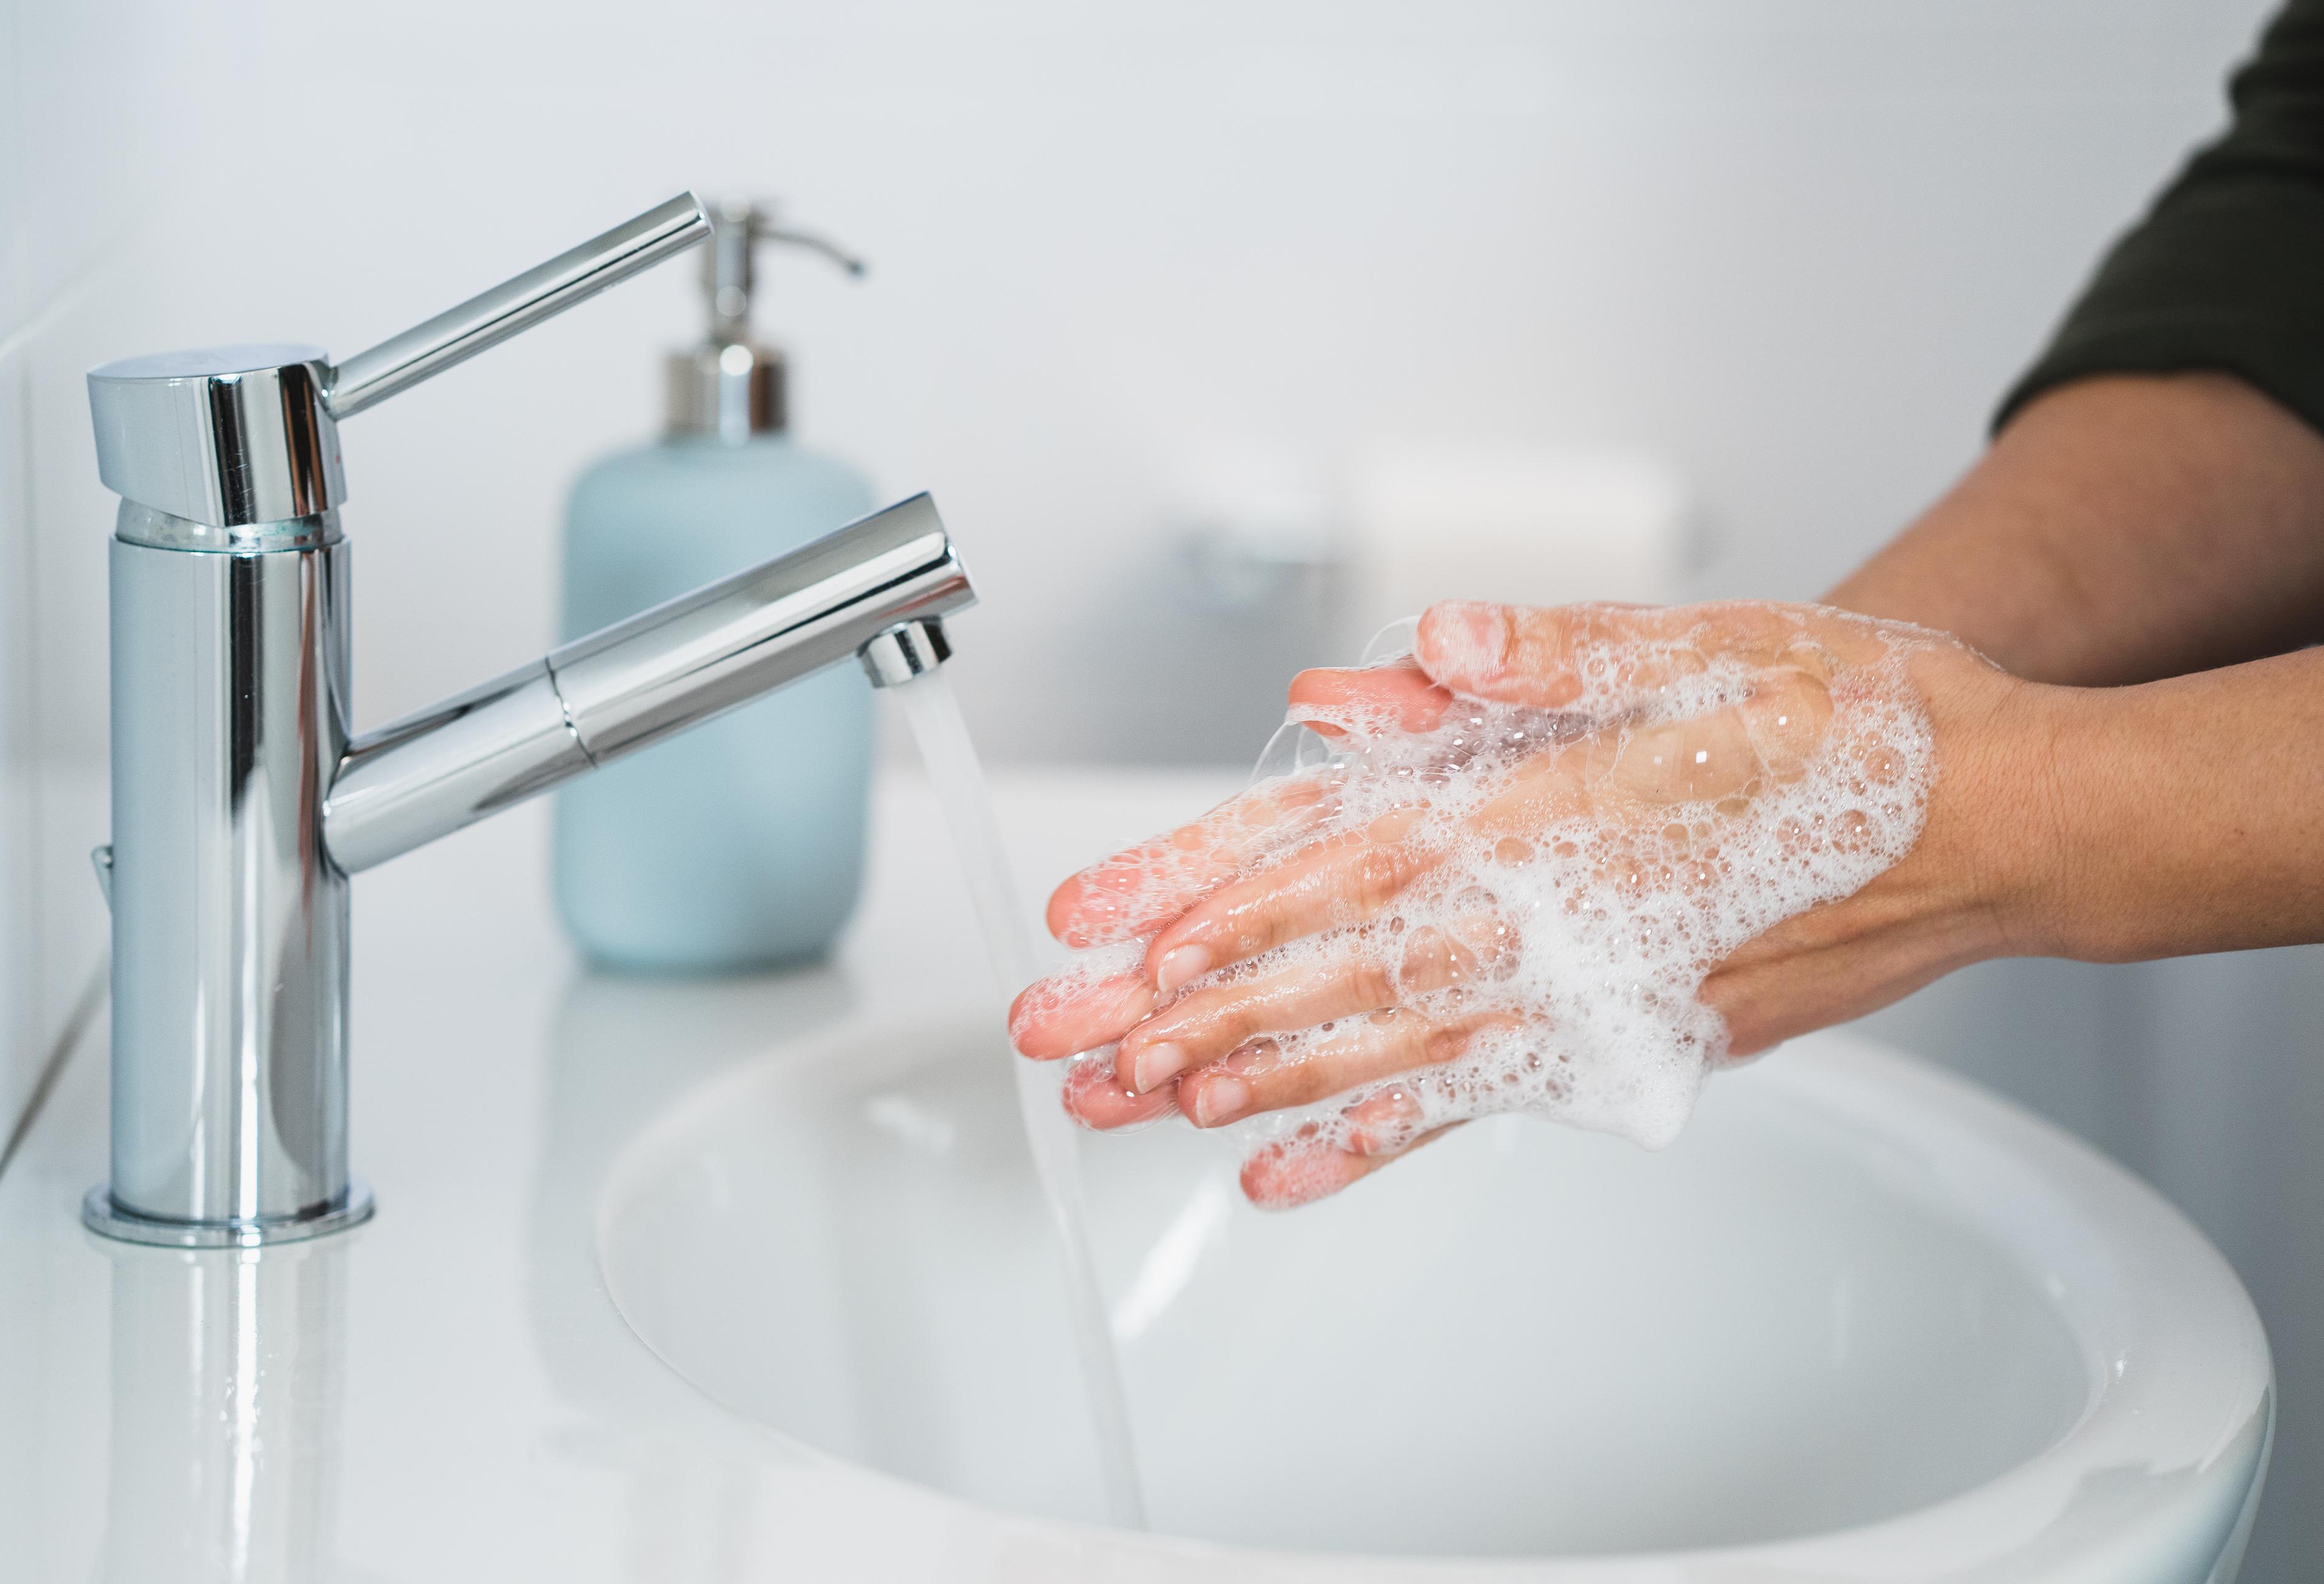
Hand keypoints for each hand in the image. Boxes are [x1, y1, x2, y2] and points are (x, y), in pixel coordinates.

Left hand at [1010, 599, 2048, 1208]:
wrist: (2002, 825)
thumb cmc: (1858, 721)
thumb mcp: (1726, 641)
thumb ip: (1561, 653)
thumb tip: (1434, 645)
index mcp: (1577, 804)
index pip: (1369, 850)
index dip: (1240, 893)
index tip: (1128, 932)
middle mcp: (1575, 918)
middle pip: (1350, 965)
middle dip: (1199, 1005)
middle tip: (1073, 1041)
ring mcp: (1604, 998)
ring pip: (1396, 1047)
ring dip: (1257, 1079)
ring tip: (1137, 1106)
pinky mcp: (1632, 1046)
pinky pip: (1484, 1102)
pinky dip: (1380, 1138)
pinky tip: (1284, 1174)